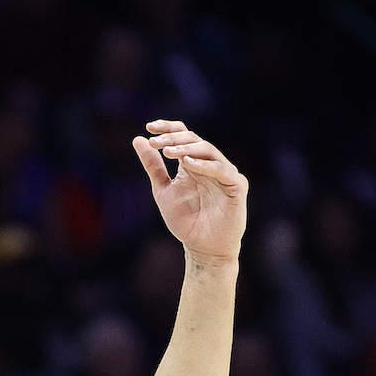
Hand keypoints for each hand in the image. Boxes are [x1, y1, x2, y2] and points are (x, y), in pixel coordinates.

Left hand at [134, 121, 247, 263]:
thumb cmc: (186, 222)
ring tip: (169, 152)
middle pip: (194, 140)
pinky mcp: (237, 185)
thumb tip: (138, 139)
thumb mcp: (163, 191)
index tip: (149, 127)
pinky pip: (222, 170)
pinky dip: (206, 165)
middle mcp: (209, 164)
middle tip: (156, 143)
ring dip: (187, 149)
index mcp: (193, 163)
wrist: (203, 249)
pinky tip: (188, 164)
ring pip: (208, 151)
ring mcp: (225, 173)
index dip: (168, 128)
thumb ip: (153, 166)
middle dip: (174, 139)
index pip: (183, 135)